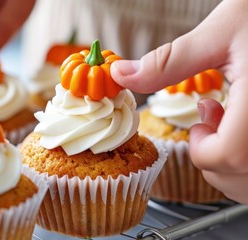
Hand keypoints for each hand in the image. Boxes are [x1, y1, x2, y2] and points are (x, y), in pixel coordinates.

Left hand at [111, 0, 247, 203]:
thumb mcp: (222, 31)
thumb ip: (170, 61)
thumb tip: (123, 75)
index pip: (228, 157)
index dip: (201, 150)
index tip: (196, 125)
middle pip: (239, 176)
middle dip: (213, 156)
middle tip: (210, 118)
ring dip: (231, 158)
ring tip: (229, 116)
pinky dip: (247, 154)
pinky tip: (244, 119)